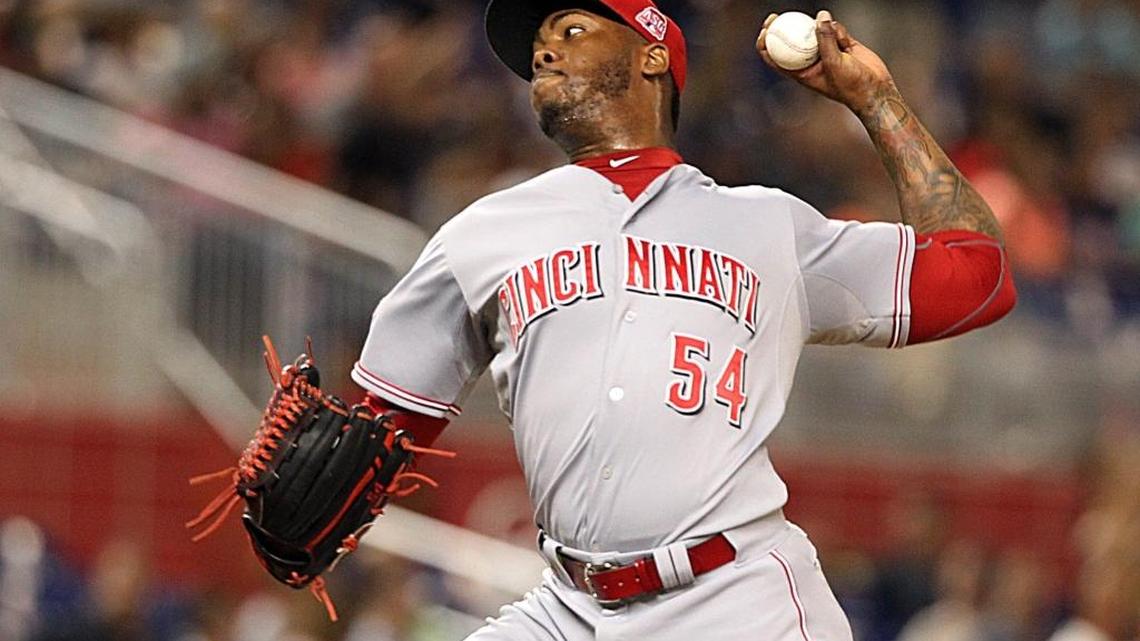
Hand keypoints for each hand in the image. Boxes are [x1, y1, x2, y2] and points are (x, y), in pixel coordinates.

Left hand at [756, 10, 894, 114]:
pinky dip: (839, 31)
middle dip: (781, 26)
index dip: (765, 43)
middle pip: (789, 40)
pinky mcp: (839, 43)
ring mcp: (824, 50)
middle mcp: (809, 61)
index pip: (774, 58)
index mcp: (800, 72)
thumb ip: (825, 39)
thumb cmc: (851, 85)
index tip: (765, 29)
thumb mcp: (834, 63)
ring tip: (837, 43)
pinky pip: (834, 28)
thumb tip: (820, 16)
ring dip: (823, 30)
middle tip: (775, 16)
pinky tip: (847, 43)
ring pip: (814, 30)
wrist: (875, 89)